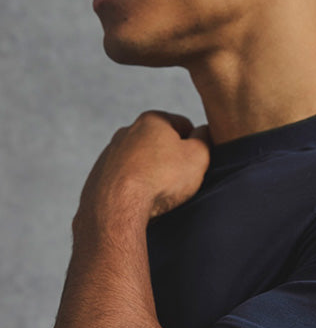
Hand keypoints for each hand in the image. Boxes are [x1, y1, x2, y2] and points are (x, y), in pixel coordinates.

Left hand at [75, 111, 210, 226]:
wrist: (117, 207)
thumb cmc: (161, 179)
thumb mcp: (198, 156)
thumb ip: (205, 139)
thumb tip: (203, 133)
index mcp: (152, 120)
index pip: (184, 125)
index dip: (195, 145)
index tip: (196, 163)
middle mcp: (127, 131)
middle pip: (160, 143)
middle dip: (171, 159)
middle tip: (180, 181)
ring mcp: (110, 153)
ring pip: (140, 162)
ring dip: (151, 173)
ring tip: (159, 194)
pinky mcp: (99, 175)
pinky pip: (124, 179)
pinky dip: (133, 187)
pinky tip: (140, 201)